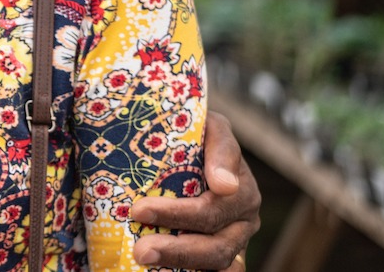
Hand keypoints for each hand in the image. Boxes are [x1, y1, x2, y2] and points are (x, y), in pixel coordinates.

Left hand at [129, 111, 259, 269]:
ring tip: (142, 257)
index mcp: (242, 189)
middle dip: (177, 249)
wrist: (188, 140)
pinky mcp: (220, 254)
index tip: (139, 211)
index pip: (213, 209)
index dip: (177, 214)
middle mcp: (243, 219)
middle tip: (140, 249)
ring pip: (216, 263)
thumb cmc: (193, 130)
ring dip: (179, 263)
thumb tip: (224, 185)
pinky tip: (163, 271)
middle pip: (216, 246)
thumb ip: (220, 147)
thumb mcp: (208, 125)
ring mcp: (234, 240)